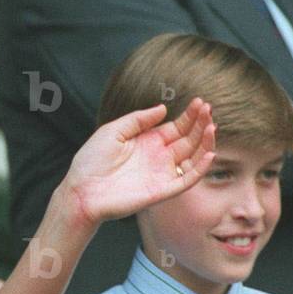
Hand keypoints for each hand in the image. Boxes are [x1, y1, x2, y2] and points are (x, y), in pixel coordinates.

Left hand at [57, 98, 214, 226]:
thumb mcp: (113, 131)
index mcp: (147, 142)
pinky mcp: (162, 190)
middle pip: (187, 140)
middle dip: (200, 124)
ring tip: (211, 126)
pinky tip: (208, 153)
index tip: (199, 102)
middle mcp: (158, 157)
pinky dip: (200, 169)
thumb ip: (138, 119)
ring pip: (192, 158)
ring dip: (205, 143)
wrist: (81, 190)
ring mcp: (162, 174)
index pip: (176, 127)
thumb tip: (162, 108)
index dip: (189, 116)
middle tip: (208, 109)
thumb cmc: (91, 161)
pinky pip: (187, 180)